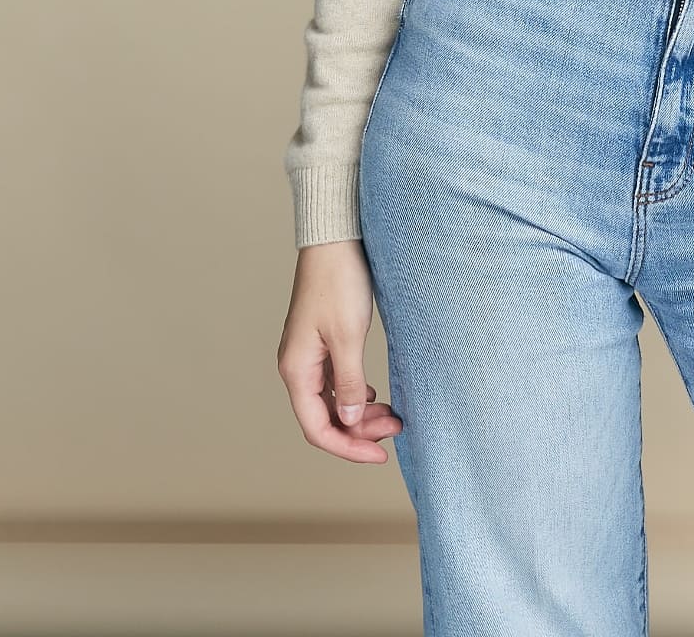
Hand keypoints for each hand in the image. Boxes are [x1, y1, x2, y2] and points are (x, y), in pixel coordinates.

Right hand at [276, 239, 403, 462]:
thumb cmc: (339, 281)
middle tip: (396, 430)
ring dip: (360, 413)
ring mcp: (309, 354)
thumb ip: (350, 383)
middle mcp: (297, 367)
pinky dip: (357, 392)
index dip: (348, 448)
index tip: (381, 455)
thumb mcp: (349, 336)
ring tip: (393, 415)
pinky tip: (376, 395)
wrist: (334, 238)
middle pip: (325, 418)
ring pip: (333, 400)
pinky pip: (337, 381)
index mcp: (297, 370)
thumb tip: (351, 421)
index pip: (318, 428)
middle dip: (359, 431)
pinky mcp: (322, 341)